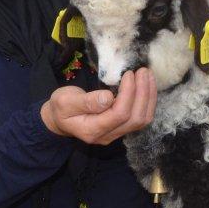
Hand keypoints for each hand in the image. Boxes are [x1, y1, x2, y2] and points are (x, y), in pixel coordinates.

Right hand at [40, 68, 156, 144]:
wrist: (60, 119)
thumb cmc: (61, 107)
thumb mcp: (65, 100)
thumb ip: (87, 101)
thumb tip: (108, 97)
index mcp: (92, 129)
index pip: (119, 114)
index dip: (128, 93)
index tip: (129, 74)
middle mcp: (107, 136)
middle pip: (135, 118)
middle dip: (143, 93)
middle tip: (143, 71)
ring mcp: (116, 134)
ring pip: (141, 120)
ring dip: (149, 97)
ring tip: (148, 76)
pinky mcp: (121, 128)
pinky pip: (140, 117)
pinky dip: (147, 101)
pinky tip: (147, 85)